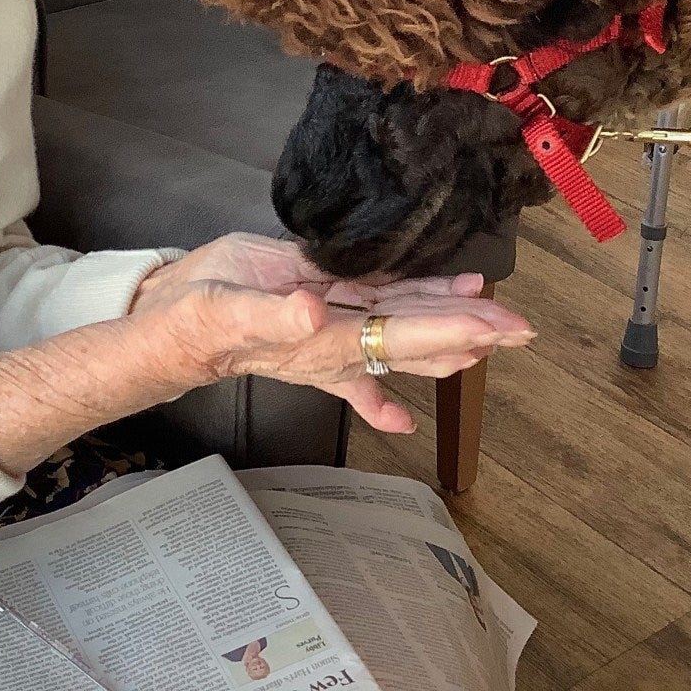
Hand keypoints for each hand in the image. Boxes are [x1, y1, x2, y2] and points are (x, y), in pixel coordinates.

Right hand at [129, 234, 533, 433]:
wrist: (166, 330)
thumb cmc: (195, 320)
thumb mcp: (227, 308)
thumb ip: (273, 310)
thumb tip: (315, 310)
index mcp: (328, 340)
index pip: (404, 334)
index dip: (453, 329)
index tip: (497, 325)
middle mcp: (340, 341)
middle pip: (419, 336)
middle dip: (472, 332)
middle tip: (523, 328)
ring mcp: (332, 331)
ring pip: (403, 326)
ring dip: (449, 325)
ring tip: (494, 320)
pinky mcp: (317, 314)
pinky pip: (370, 323)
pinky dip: (403, 335)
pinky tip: (425, 382)